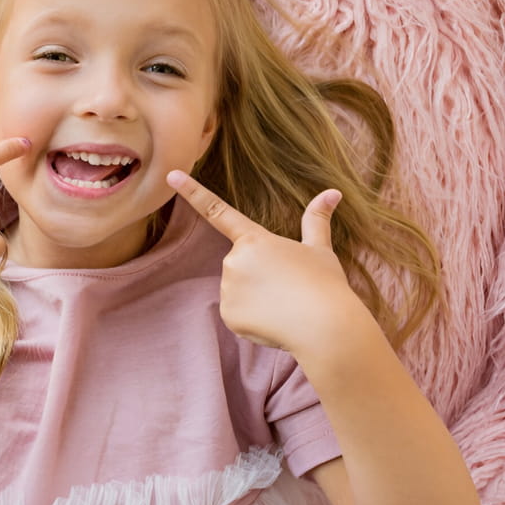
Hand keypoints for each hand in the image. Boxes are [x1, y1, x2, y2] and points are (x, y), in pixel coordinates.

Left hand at [167, 170, 372, 352]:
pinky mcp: (228, 314)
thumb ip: (316, 220)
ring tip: (283, 305)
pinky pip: (237, 313)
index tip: (171, 176)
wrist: (325, 327)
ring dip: (256, 297)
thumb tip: (333, 192)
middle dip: (258, 274)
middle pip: (239, 264)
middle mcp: (234, 259)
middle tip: (287, 287)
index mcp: (255, 239)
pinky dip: (253, 319)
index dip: (193, 192)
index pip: (217, 211)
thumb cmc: (325, 285)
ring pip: (238, 290)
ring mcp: (228, 287)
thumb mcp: (320, 250)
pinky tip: (274, 321)